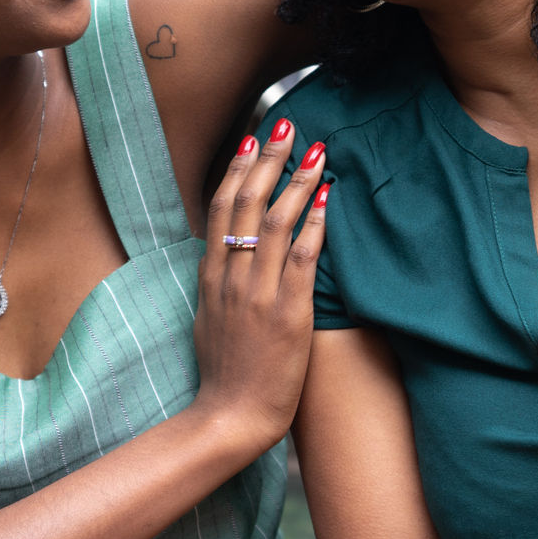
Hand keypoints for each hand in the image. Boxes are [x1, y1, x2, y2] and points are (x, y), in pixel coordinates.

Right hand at [193, 117, 329, 448]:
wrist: (231, 415)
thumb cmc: (224, 371)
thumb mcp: (209, 316)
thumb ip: (220, 279)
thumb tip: (229, 248)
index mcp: (211, 275)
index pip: (222, 206)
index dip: (239, 167)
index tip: (254, 137)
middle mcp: (232, 276)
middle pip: (247, 202)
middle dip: (268, 158)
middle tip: (286, 122)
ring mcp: (259, 293)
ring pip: (277, 222)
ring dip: (298, 181)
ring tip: (316, 149)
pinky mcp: (288, 313)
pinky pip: (302, 259)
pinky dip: (315, 225)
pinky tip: (328, 198)